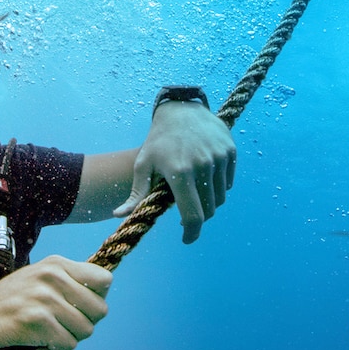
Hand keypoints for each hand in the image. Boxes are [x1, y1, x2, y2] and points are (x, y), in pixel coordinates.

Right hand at [0, 256, 110, 349]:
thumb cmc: (10, 299)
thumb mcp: (40, 276)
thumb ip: (68, 281)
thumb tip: (100, 296)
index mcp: (57, 264)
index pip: (104, 280)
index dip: (97, 298)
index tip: (79, 306)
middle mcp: (52, 277)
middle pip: (99, 309)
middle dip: (85, 323)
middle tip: (63, 324)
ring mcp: (44, 298)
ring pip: (85, 330)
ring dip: (69, 337)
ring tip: (48, 332)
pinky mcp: (35, 321)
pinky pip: (67, 344)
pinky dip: (55, 348)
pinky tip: (38, 340)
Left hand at [113, 101, 236, 243]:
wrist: (181, 110)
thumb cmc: (158, 141)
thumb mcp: (143, 165)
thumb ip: (136, 194)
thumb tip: (118, 215)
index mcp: (180, 172)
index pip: (193, 215)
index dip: (191, 233)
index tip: (186, 239)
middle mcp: (203, 165)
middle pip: (208, 210)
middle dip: (198, 217)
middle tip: (186, 210)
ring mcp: (219, 158)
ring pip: (220, 198)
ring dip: (208, 202)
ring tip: (193, 191)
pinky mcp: (230, 152)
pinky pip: (227, 183)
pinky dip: (218, 187)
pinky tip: (204, 177)